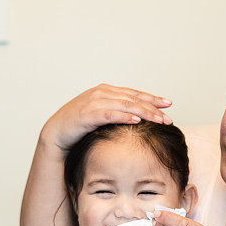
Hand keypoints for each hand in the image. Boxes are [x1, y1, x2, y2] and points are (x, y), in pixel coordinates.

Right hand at [40, 84, 172, 150]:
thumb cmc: (80, 128)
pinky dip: (124, 116)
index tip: (169, 104)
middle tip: (168, 117)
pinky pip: (109, 114)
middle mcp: (101, 93)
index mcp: (107, 91)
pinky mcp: (87, 114)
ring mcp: (94, 102)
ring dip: (144, 112)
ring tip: (158, 119)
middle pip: (133, 99)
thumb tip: (138, 120)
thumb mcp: (101, 117)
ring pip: (125, 105)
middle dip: (153, 107)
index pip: (134, 94)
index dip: (152, 98)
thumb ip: (117, 114)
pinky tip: (136, 120)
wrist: (56, 134)